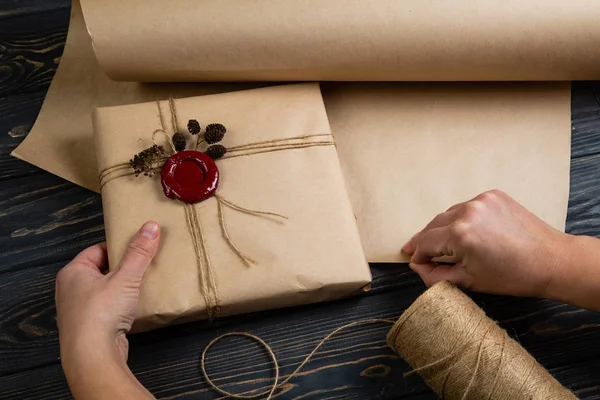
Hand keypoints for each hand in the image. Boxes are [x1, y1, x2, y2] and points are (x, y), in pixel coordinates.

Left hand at [55, 221, 159, 399]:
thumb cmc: (101, 313)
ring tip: (141, 287)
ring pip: (104, 291)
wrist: (92, 356)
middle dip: (123, 269)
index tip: (138, 249)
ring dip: (121, 289)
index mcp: (73, 272)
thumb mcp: (125, 277)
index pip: (98, 250)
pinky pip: (105, 309)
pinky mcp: (87, 328)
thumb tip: (151, 226)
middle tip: (143, 266)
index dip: (119, 248)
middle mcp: (70, 289)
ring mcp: (77, 310)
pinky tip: (133, 309)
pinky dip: (119, 307)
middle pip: (101, 270)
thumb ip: (139, 252)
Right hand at [402, 190, 569, 297]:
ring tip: (437, 242)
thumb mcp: (469, 281)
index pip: (425, 242)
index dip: (417, 254)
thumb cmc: (513, 275)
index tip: (414, 261)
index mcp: (459, 234)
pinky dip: (461, 218)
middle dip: (423, 240)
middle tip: (414, 250)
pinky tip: (461, 230)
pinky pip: (467, 206)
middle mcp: (467, 211)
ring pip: (449, 214)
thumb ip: (436, 275)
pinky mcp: (493, 195)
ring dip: (441, 228)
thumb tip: (417, 266)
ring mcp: (481, 200)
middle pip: (433, 225)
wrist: (552, 260)